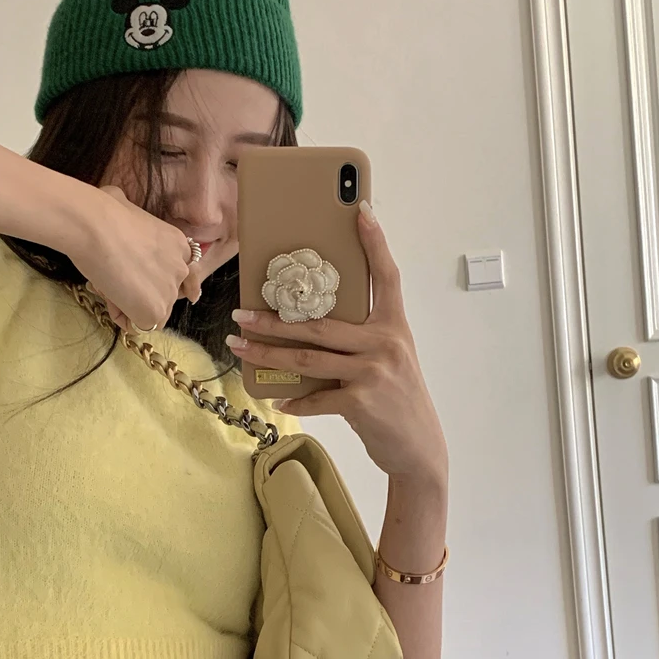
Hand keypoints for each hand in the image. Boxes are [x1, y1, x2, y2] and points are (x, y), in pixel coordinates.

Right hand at [68, 186, 201, 330]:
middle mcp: (180, 268)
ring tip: (108, 288)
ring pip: (152, 311)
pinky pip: (140, 324)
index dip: (165, 282)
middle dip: (142, 295)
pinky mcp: (155, 310)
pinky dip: (124, 317)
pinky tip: (110, 301)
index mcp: (177, 243)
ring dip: (131, 306)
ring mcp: (170, 291)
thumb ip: (131, 216)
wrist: (93, 226)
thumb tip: (117, 199)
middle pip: (165, 294)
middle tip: (114, 284)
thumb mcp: (124, 205)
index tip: (158, 287)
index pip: (178, 272)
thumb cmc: (101, 210)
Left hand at [228, 205, 448, 484]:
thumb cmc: (398, 401)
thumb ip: (361, 341)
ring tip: (240, 346)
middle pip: (319, 323)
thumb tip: (310, 329)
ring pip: (306, 357)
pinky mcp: (360, 402)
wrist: (419, 448)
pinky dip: (294, 400)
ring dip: (266, 353)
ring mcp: (373, 372)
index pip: (385, 276)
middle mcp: (385, 343)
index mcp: (394, 326)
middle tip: (241, 312)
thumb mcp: (390, 361)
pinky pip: (316, 397)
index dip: (374, 242)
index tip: (360, 210)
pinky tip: (278, 399)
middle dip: (273, 318)